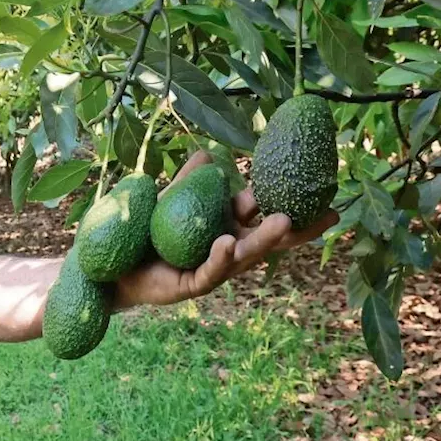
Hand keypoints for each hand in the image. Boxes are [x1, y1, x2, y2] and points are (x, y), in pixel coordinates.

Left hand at [113, 152, 337, 308]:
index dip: (290, 204)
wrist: (111, 266)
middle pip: (268, 241)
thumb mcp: (167, 202)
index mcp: (227, 228)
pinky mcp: (191, 286)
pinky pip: (210, 271)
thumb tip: (206, 154)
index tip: (319, 192)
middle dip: (298, 229)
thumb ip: (187, 182)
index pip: (263, 216)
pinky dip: (220, 256)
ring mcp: (212, 269)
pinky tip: (228, 242)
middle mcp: (226, 250)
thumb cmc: (143, 234)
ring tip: (283, 221)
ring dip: (264, 239)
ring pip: (245, 256)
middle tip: (329, 214)